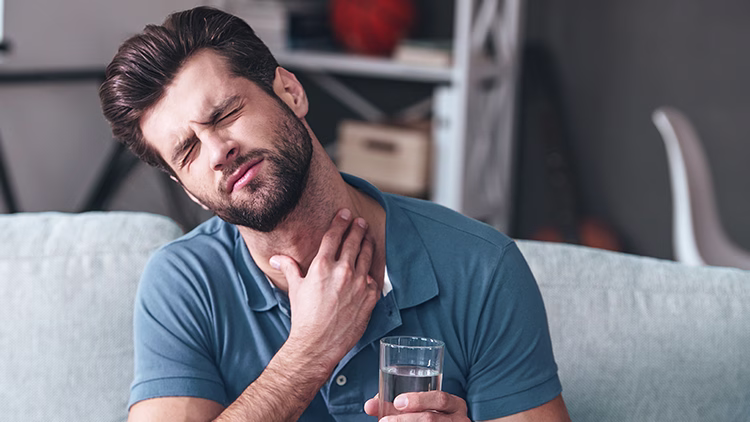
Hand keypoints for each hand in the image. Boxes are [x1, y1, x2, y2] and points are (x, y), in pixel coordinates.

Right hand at [270, 208, 378, 370]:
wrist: (317, 343)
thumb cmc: (304, 317)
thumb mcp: (295, 289)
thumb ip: (289, 268)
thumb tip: (276, 258)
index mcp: (322, 266)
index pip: (334, 236)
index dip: (340, 222)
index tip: (345, 214)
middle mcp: (342, 271)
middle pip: (353, 242)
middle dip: (357, 229)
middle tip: (360, 222)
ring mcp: (359, 284)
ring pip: (367, 256)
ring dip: (367, 244)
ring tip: (368, 237)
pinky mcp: (369, 297)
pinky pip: (373, 279)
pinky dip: (371, 273)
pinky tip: (369, 269)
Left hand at [364, 391, 469, 420]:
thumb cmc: (429, 416)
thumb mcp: (419, 409)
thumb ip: (395, 406)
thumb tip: (368, 405)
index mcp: (454, 405)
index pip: (440, 398)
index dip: (419, 400)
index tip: (397, 402)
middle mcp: (459, 420)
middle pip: (431, 420)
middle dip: (405, 421)